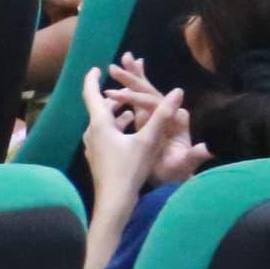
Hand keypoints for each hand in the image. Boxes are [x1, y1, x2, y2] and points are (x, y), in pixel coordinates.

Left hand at [80, 65, 200, 200]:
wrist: (115, 200)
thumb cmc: (130, 169)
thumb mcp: (149, 141)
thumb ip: (162, 116)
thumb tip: (178, 92)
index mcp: (101, 124)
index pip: (91, 94)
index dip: (93, 79)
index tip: (98, 68)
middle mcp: (92, 132)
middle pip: (99, 108)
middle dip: (113, 97)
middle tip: (124, 87)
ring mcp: (93, 146)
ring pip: (104, 123)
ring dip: (116, 113)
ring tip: (131, 109)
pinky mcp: (99, 157)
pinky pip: (106, 135)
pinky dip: (117, 127)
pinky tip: (130, 132)